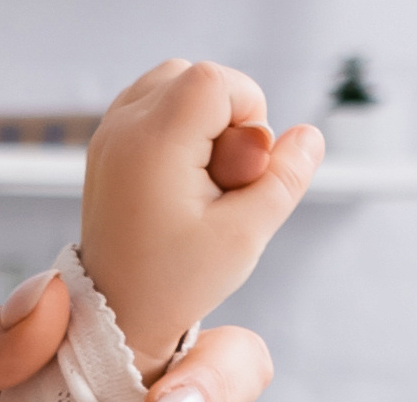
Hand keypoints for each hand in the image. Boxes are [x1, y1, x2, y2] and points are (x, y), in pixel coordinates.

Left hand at [81, 59, 321, 378]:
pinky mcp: (106, 142)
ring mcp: (108, 132)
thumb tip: (310, 134)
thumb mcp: (246, 234)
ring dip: (202, 118)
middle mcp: (123, 126)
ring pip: (174, 83)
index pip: (216, 80)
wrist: (116, 311)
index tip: (242, 167)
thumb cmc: (178, 280)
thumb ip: (286, 178)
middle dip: (226, 116)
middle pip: (195, 75)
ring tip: (201, 177)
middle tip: (220, 178)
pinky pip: (154, 103)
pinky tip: (182, 176)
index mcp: (153, 143)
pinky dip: (178, 125)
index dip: (248, 114)